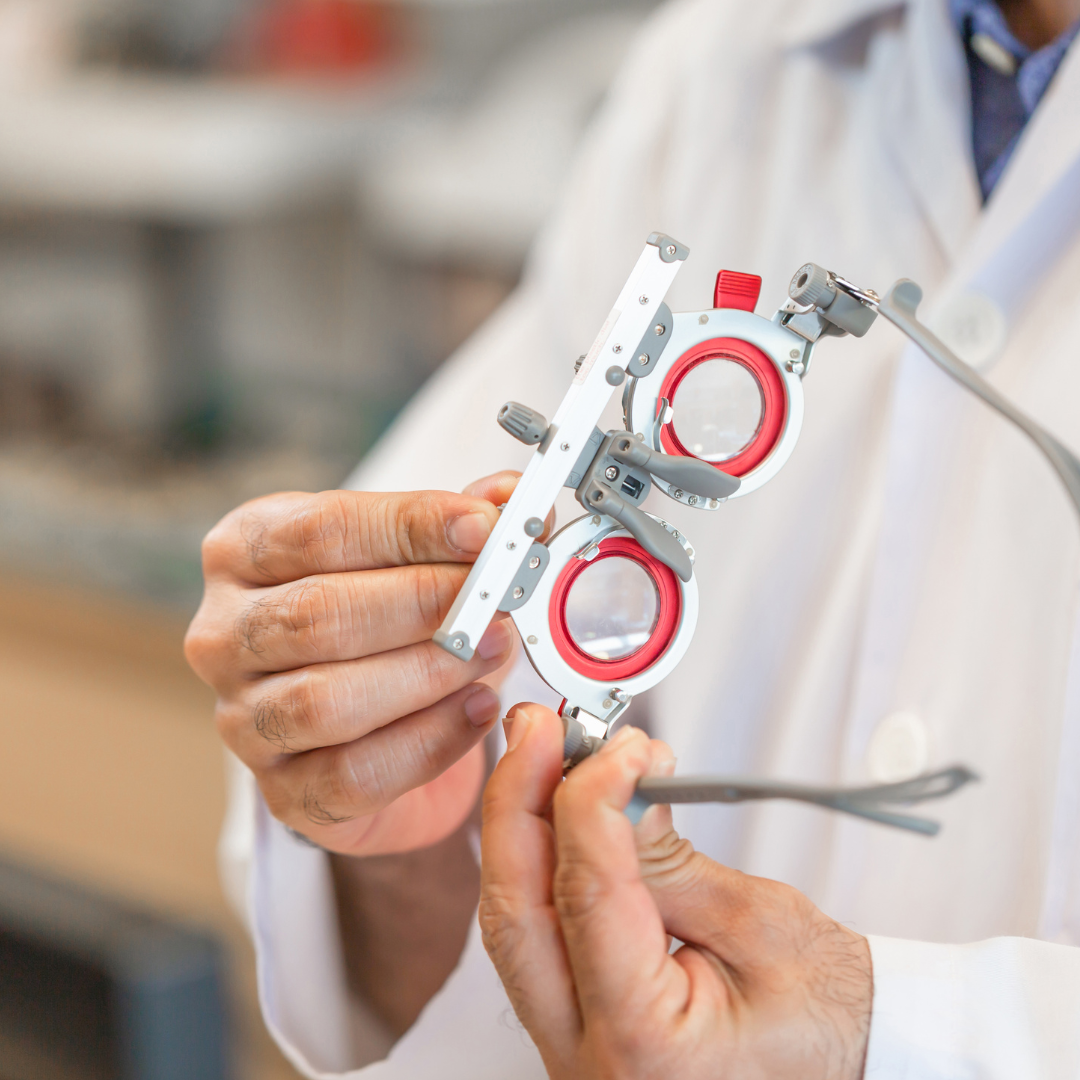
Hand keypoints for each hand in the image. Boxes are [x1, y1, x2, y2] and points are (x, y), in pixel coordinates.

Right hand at [185, 473, 529, 855]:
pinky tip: (478, 710)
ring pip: (326, 699)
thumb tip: (508, 498)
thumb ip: (459, 527)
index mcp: (244, 550)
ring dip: (427, 673)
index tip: (483, 528)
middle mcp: (226, 633)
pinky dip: (429, 742)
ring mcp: (243, 718)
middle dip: (424, 603)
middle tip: (495, 597)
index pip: (321, 530)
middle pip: (317, 614)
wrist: (368, 723)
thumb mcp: (410, 556)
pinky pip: (353, 774)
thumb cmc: (379, 622)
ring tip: (491, 652)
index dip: (409, 527)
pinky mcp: (282, 790)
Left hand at [480, 704, 872, 1079]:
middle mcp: (589, 1062)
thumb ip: (667, 857)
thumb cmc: (825, 1017)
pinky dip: (538, 863)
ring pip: (511, 920)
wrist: (842, 1066)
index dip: (591, 799)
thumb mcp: (758, 923)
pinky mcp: (573, 1023)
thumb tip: (612, 787)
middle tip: (537, 728)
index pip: (588, 895)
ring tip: (543, 752)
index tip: (615, 746)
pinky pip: (533, 933)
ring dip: (521, 825)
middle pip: (516, 911)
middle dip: (518, 803)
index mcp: (644, 1047)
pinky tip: (552, 809)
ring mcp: (570, 1048)